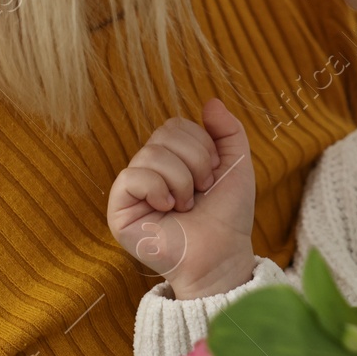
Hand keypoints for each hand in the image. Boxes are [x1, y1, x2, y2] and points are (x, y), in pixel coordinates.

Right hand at [106, 98, 257, 298]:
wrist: (222, 254)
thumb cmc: (227, 215)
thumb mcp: (237, 165)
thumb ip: (228, 131)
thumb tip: (210, 101)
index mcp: (172, 157)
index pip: (176, 125)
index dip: (202, 145)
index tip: (213, 174)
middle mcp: (149, 169)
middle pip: (164, 134)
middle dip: (195, 161)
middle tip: (201, 190)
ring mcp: (133, 189)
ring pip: (151, 154)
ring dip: (181, 180)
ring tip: (186, 205)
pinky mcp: (119, 209)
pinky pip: (131, 177)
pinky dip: (157, 189)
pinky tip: (168, 208)